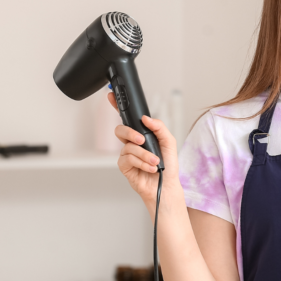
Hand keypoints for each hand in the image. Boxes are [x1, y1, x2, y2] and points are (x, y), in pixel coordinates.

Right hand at [107, 92, 178, 207]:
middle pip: (121, 129)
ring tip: (155, 162)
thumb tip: (146, 118)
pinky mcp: (124, 165)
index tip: (111, 95)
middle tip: (142, 140)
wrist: (167, 185)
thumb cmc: (168, 164)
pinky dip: (141, 163)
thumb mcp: (169, 142)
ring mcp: (127, 154)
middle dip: (131, 133)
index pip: (128, 118)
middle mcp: (132, 142)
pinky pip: (127, 159)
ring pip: (128, 146)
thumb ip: (159, 127)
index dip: (117, 106)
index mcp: (142, 134)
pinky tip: (149, 168)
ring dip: (144, 154)